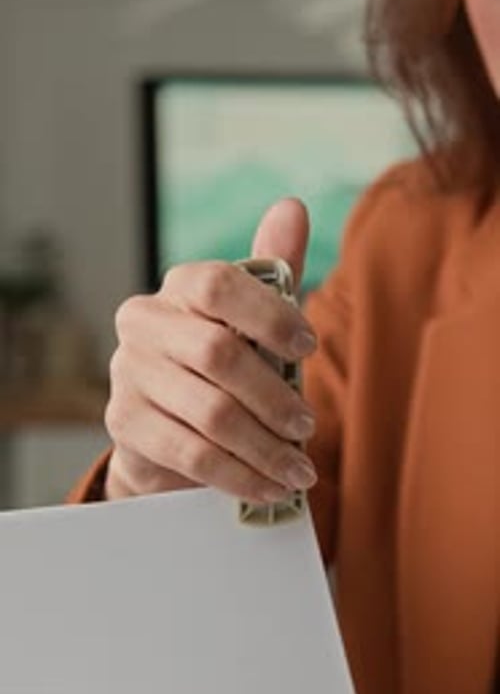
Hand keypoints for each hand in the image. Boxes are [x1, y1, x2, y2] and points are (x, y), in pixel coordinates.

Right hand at [104, 198, 317, 503]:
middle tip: (308, 427)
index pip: (217, 284)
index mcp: (179, 287)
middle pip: (217, 355)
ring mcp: (128, 373)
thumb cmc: (223, 368)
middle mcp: (144, 322)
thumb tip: (293, 206)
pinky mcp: (125, 423)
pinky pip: (191, 453)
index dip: (269, 315)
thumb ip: (273, 273)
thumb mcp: (253, 322)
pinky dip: (239, 475)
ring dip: (264, 447)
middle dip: (274, 397)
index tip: (309, 347)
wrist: (169, 429)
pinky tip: (268, 487)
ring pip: (209, 412)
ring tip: (299, 468)